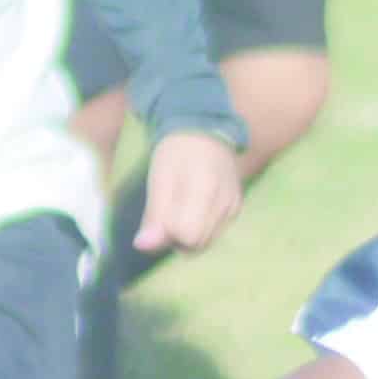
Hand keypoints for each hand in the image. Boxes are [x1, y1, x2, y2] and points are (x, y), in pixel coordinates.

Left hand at [140, 123, 244, 253]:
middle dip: (177, 236)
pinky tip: (194, 208)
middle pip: (197, 245)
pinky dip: (199, 228)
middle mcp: (226, 204)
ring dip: (187, 234)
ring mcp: (234, 208)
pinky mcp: (236, 210)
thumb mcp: (159, 179)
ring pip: (206, 243)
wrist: (206, 131)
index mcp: (206, 191)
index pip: (188, 237)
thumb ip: (154, 215)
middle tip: (168, 209)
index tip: (161, 213)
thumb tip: (141, 247)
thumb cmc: (177, 152)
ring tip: (180, 208)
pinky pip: (214, 233)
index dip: (169, 232)